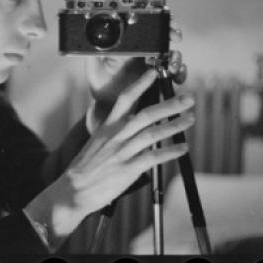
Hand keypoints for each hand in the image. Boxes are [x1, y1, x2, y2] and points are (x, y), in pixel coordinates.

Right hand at [60, 67, 194, 217]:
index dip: (140, 84)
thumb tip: (134, 127)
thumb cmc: (85, 167)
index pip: (125, 99)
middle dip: (170, 105)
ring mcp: (122, 152)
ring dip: (174, 125)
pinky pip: (154, 158)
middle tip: (188, 99)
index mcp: (108, 126)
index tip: (153, 73)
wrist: (73, 189)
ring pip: (153, 134)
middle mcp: (116, 136)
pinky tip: (183, 148)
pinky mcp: (128, 169)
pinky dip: (171, 152)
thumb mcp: (97, 142)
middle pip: (147, 115)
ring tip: (190, 119)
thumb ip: (115, 133)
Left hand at [85, 25, 187, 130]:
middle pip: (162, 36)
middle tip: (175, 36)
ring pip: (171, 54)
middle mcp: (143, 52)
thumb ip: (94, 51)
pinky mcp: (160, 78)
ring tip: (171, 66)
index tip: (162, 19)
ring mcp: (153, 64)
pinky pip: (175, 72)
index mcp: (129, 45)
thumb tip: (96, 35)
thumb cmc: (99, 85)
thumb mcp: (93, 67)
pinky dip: (180, 72)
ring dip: (176, 57)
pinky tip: (177, 77)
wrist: (108, 107)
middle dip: (172, 32)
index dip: (156, 19)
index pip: (145, 27)